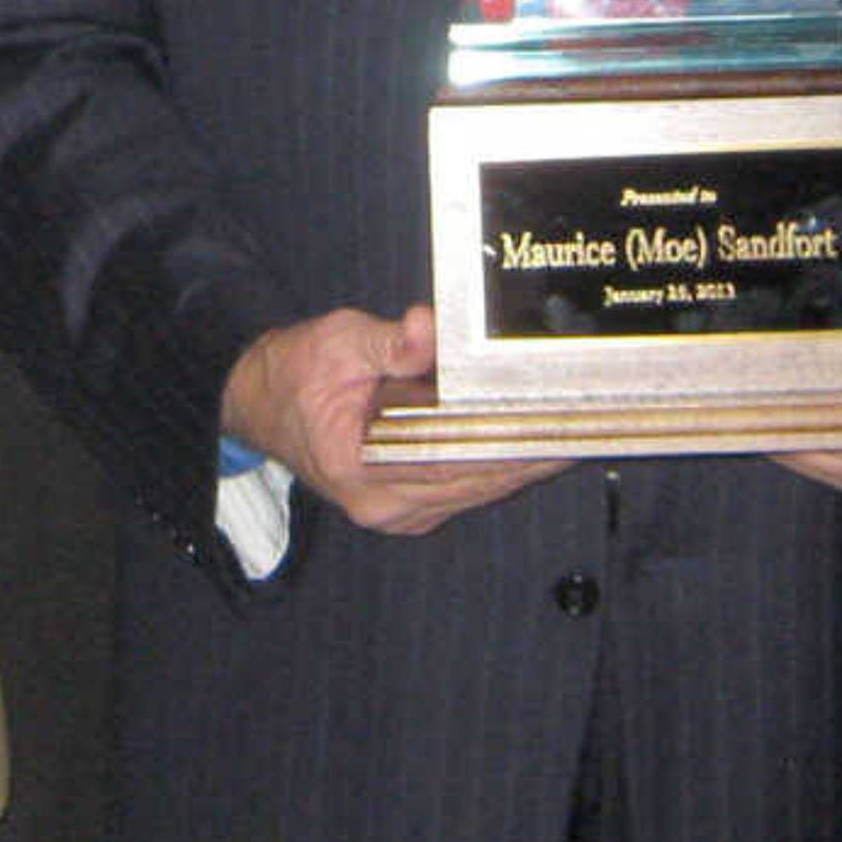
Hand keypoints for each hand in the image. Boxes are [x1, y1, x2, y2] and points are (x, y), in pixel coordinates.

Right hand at [222, 305, 559, 533]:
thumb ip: (385, 342)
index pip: (449, 459)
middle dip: (527, 456)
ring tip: (571, 437)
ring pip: (476, 492)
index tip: (547, 427)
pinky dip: (499, 469)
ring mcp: (397, 512)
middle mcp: (383, 504)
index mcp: (360, 469)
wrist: (260, 403)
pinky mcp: (409, 506)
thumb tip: (426, 329)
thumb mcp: (335, 341)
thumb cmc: (295, 373)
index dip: (504, 445)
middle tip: (580, 428)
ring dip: (522, 466)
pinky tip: (533, 447)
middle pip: (474, 482)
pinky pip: (465, 491)